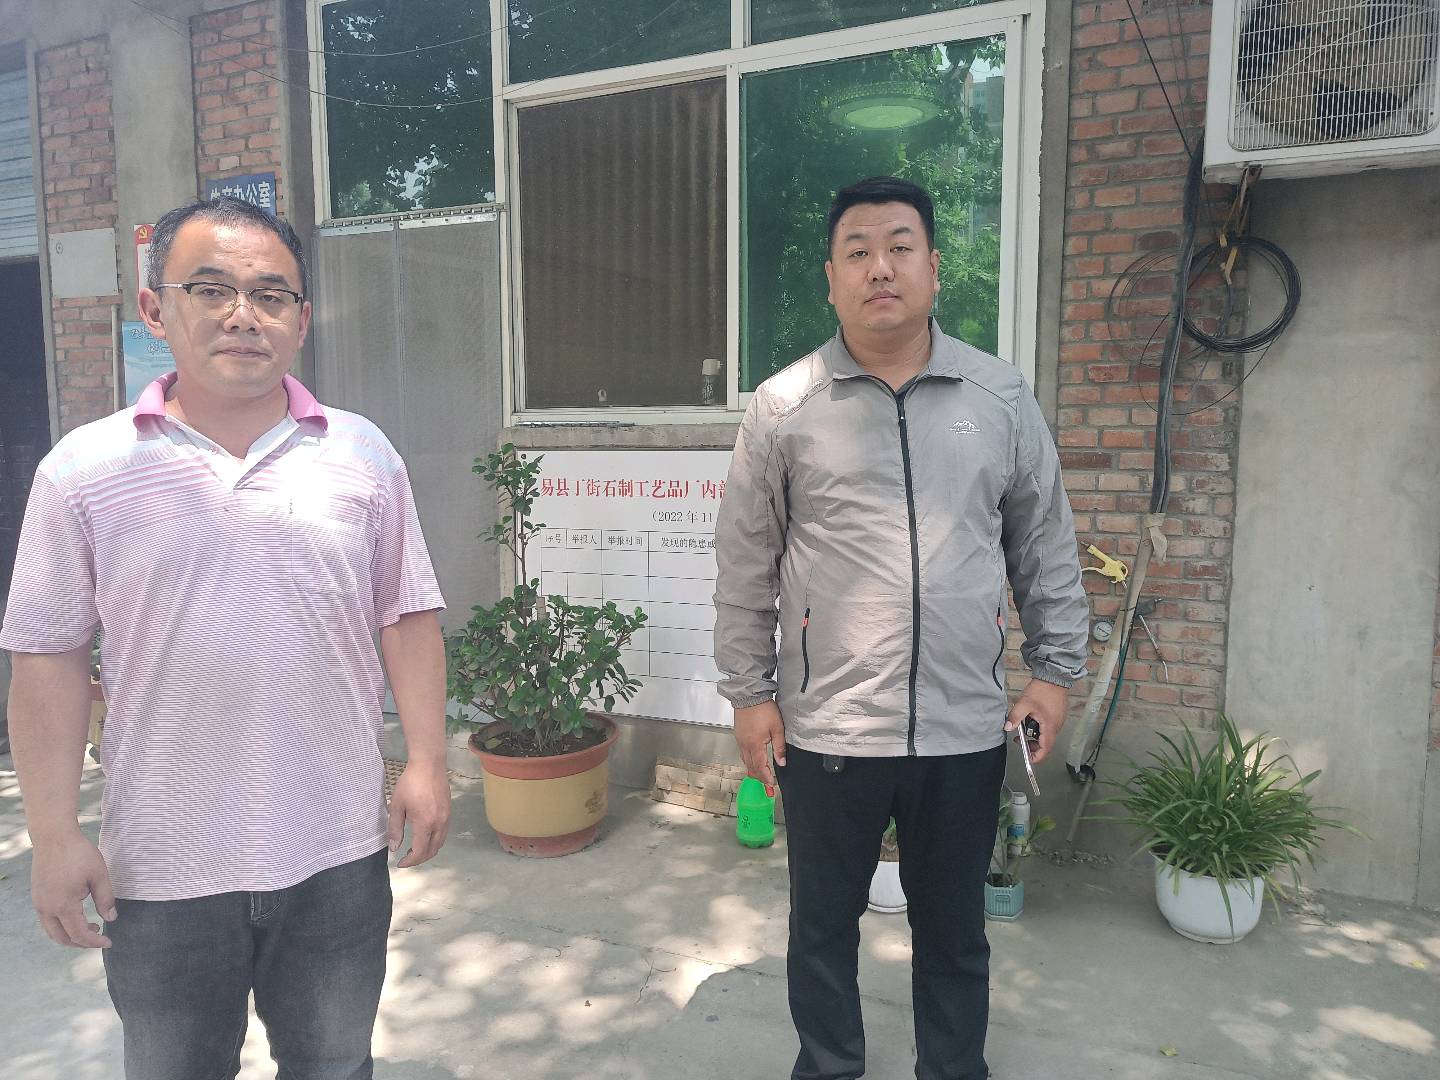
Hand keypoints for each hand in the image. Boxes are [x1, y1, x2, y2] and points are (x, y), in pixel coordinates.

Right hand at [31, 830, 115, 948]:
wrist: (54, 836)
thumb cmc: (78, 853)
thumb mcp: (99, 875)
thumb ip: (105, 899)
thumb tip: (111, 918)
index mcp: (63, 906)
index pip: (79, 934)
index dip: (95, 942)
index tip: (109, 942)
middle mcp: (47, 909)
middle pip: (63, 938)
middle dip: (82, 943)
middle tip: (100, 937)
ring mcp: (39, 903)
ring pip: (52, 931)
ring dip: (70, 935)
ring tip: (91, 926)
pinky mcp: (37, 897)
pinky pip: (47, 920)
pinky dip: (61, 925)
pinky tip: (76, 916)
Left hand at [387, 759, 450, 867]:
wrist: (429, 764)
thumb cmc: (410, 783)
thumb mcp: (397, 806)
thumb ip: (395, 829)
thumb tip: (394, 848)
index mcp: (425, 824)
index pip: (420, 852)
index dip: (410, 861)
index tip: (400, 862)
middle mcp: (439, 824)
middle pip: (432, 850)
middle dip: (419, 859)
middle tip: (406, 858)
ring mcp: (446, 818)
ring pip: (440, 843)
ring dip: (428, 850)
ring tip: (415, 849)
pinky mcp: (449, 812)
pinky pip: (443, 833)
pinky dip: (434, 840)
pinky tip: (424, 835)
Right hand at [734, 701, 785, 794]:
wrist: (749, 695)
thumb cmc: (764, 709)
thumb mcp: (777, 728)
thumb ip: (779, 747)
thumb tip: (782, 762)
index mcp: (755, 745)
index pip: (760, 767)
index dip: (766, 778)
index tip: (771, 787)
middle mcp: (745, 745)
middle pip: (751, 767)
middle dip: (759, 779)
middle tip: (767, 789)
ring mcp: (740, 740)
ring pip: (745, 761)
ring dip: (753, 771)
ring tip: (761, 778)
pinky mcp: (738, 735)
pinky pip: (743, 753)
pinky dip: (749, 761)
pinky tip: (753, 762)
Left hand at [1005, 679, 1069, 764]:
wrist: (1054, 677)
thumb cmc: (1042, 690)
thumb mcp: (1024, 703)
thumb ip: (1015, 717)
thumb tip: (1007, 727)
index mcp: (1050, 727)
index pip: (1045, 750)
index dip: (1036, 756)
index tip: (1027, 758)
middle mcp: (1056, 727)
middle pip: (1045, 745)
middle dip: (1032, 746)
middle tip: (1019, 740)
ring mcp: (1058, 721)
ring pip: (1046, 736)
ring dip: (1034, 736)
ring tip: (1023, 728)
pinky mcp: (1057, 716)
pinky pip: (1048, 728)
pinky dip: (1039, 729)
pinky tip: (1031, 720)